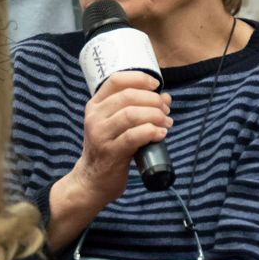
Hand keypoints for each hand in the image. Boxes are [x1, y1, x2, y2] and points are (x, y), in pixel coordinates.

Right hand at [46, 72, 171, 251]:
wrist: (92, 180)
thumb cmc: (108, 149)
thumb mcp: (116, 125)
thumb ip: (137, 108)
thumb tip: (165, 97)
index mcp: (95, 105)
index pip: (116, 80)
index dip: (139, 79)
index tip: (156, 85)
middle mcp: (95, 117)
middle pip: (128, 96)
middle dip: (153, 100)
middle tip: (165, 110)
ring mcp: (101, 134)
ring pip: (132, 114)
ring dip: (155, 116)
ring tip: (166, 123)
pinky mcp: (110, 152)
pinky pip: (134, 136)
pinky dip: (151, 131)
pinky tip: (160, 134)